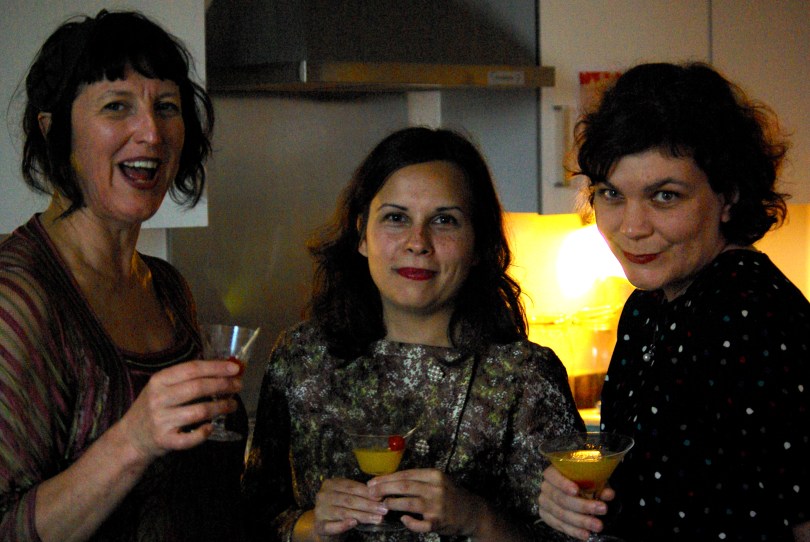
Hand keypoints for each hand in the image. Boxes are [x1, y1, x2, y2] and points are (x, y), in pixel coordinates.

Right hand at [117, 359, 242, 460]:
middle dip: (223, 385)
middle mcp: (158, 398)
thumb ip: (187, 379)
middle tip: (238, 386)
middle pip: (198, 388)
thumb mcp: (162, 388)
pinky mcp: (164, 440)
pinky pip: (190, 438)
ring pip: (198, 412)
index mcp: (159, 380)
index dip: (216, 368)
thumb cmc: (153, 408)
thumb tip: (223, 371)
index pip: (192, 369)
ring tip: (232, 405)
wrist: (130, 438)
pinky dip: (204, 432)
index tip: (235, 368)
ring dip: (220, 407)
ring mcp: (161, 420)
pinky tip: (211, 426)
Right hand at [310, 477, 388, 535]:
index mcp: (330, 484)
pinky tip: (354, 523)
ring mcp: (320, 510)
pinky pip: (331, 526)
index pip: (351, 487)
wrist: (324, 526)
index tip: (381, 498)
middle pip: (349, 499)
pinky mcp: (319, 525)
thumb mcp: (348, 497)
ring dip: (362, 516)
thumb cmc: (340, 508)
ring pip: (344, 512)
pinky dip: (343, 525)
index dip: (367, 492)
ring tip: (377, 518)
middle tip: (383, 509)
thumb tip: (379, 495)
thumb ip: (359, 495)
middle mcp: (323, 495)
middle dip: (368, 505)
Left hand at [367, 468, 483, 536]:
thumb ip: (418, 479)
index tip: (372, 482)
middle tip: (370, 492)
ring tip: (382, 504)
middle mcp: (435, 488)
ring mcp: (437, 506)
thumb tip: (390, 480)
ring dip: (392, 504)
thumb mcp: (437, 480)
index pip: (405, 474)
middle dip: (384, 489)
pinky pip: (419, 524)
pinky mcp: (438, 522)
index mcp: (434, 475)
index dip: (387, 478)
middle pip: (404, 486)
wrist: (471, 511)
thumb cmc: (450, 494)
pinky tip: (403, 519)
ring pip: (408, 503)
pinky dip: (409, 522)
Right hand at [537, 465, 613, 540]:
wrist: (569, 491)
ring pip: (561, 514)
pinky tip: (585, 534)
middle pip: (561, 498)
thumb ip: (598, 485)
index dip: (563, 484)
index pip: (553, 477)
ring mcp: (544, 503)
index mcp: (552, 473)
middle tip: (602, 509)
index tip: (576, 490)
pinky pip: (559, 525)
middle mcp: (545, 487)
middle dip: (582, 506)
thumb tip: (609, 494)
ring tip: (598, 525)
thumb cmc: (581, 481)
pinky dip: (573, 531)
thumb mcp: (590, 479)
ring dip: (581, 521)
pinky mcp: (546, 516)